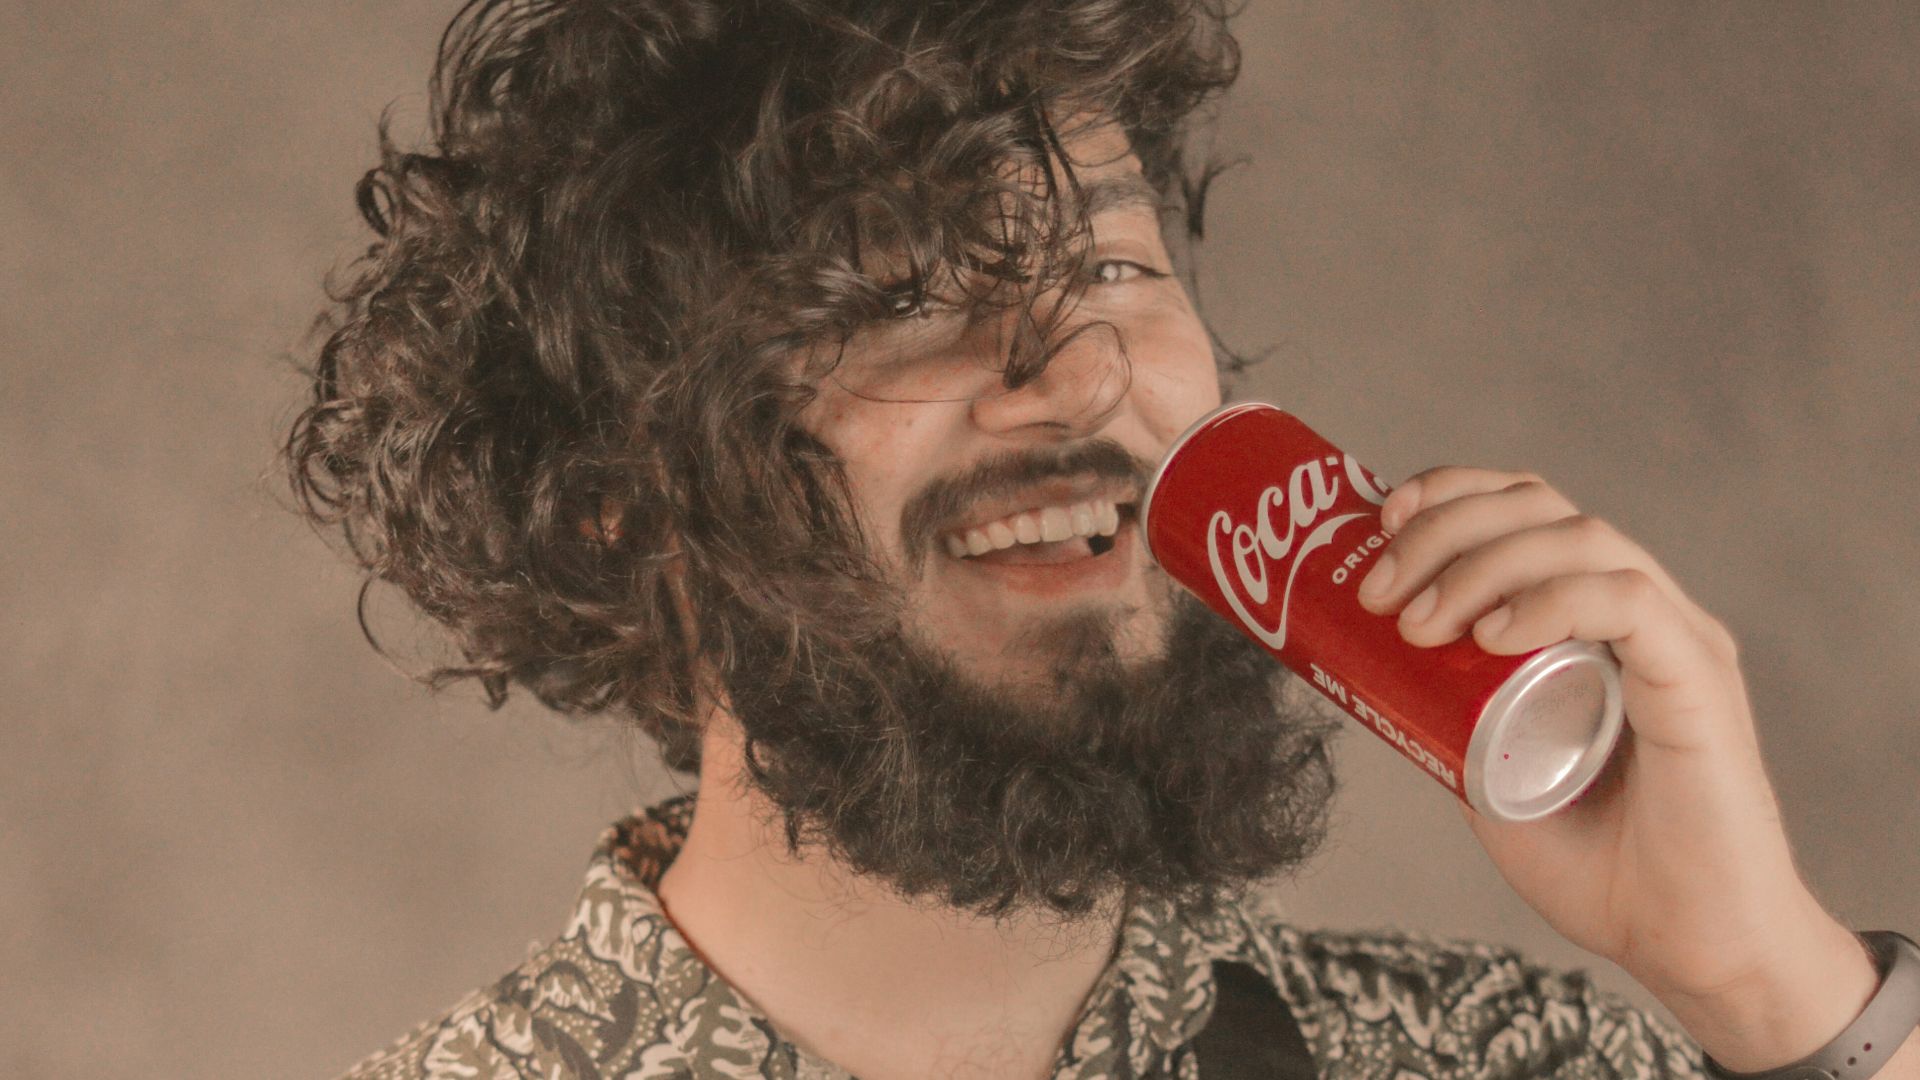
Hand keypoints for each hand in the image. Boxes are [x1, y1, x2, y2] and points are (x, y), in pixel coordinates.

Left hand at [1357, 466, 1878, 1068]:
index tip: (1382, 518)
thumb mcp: (1494, 778)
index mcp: (1597, 616)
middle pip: (1542, 507)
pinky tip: (1493, 632)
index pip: (1527, 509)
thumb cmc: (1606, 869)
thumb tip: (1378, 681)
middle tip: (1378, 590)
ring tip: (1418, 623)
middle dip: (1445, 527)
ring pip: (1581, 538)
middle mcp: (1642, 609)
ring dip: (1480, 563)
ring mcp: (1676, 638)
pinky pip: (1628, 602)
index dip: (1452, 494)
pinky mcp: (1699, 680)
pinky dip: (1549, 600)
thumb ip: (1455, 724)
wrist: (1687, 945)